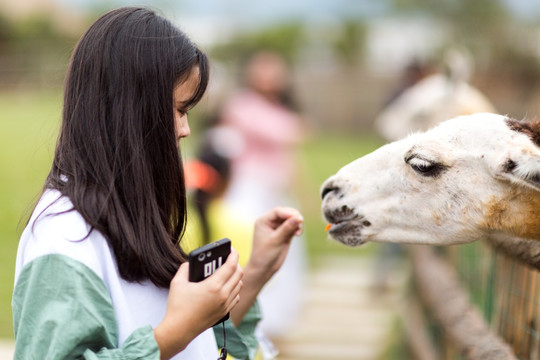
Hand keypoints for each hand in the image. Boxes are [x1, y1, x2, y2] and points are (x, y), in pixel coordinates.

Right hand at [154, 249, 242, 358]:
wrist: (178, 331)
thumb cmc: (177, 307)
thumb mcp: (177, 282)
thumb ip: (185, 268)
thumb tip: (191, 263)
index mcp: (213, 286)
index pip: (231, 266)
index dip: (233, 254)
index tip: (231, 249)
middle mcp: (223, 296)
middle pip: (239, 274)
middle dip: (235, 263)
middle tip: (228, 258)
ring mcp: (225, 305)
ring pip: (239, 285)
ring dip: (236, 276)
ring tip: (228, 271)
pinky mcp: (224, 313)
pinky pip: (236, 297)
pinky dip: (235, 289)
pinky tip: (227, 286)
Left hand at [229, 207, 302, 325]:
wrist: (263, 269)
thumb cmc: (264, 255)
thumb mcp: (276, 241)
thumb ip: (287, 228)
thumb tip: (298, 217)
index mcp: (263, 221)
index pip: (277, 211)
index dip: (288, 213)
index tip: (298, 217)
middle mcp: (270, 223)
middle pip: (285, 213)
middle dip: (294, 217)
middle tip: (301, 223)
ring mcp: (277, 228)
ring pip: (290, 219)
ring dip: (296, 223)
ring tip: (298, 231)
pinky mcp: (284, 234)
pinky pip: (292, 227)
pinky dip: (297, 228)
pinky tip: (298, 233)